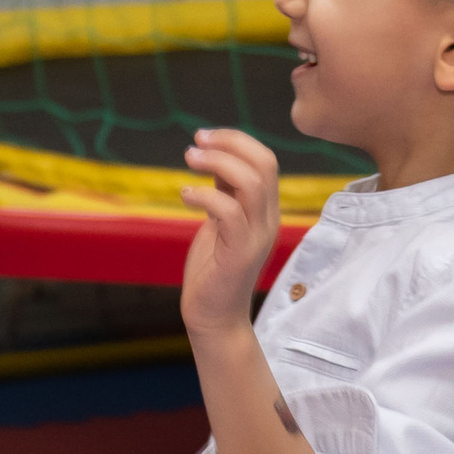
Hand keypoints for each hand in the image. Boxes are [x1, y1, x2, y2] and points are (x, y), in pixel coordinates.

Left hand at [181, 127, 281, 340]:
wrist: (213, 316)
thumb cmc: (212, 269)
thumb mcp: (219, 222)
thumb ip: (224, 192)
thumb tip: (214, 156)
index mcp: (265, 209)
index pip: (265, 160)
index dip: (236, 140)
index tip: (204, 137)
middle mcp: (268, 219)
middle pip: (264, 164)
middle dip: (229, 143)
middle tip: (195, 143)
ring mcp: (257, 236)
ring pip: (252, 183)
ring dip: (218, 163)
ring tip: (189, 160)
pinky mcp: (240, 253)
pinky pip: (229, 212)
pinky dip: (204, 195)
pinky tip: (185, 195)